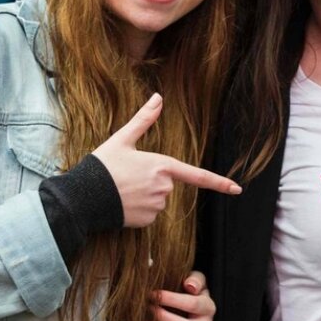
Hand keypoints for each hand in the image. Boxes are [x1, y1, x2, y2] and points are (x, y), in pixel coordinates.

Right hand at [92, 94, 240, 227]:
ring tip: (121, 189)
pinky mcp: (146, 222)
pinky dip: (138, 210)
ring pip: (158, 200)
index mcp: (162, 166)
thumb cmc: (102, 166)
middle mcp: (163, 188)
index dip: (220, 183)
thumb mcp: (122, 139)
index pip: (198, 175)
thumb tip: (158, 97)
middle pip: (167, 184)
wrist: (82, 197)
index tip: (237, 189)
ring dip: (144, 195)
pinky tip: (122, 203)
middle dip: (152, 180)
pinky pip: (149, 214)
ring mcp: (156, 206)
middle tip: (127, 176)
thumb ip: (144, 120)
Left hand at [153, 271, 214, 320]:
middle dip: (164, 319)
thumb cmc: (189, 294)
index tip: (153, 294)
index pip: (192, 304)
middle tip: (149, 310)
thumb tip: (190, 285)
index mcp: (208, 307)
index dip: (171, 299)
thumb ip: (195, 279)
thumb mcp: (196, 281)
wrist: (192, 312)